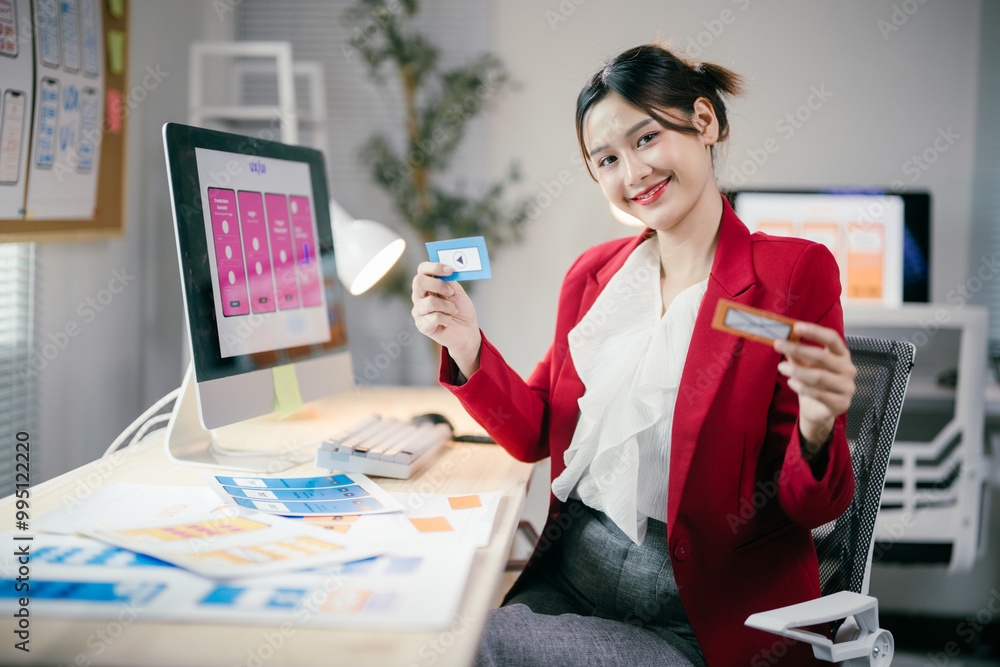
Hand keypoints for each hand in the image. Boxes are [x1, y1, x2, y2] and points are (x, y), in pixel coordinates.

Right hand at [411, 262, 481, 377]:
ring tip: (453, 311)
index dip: (434, 267)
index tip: (450, 270)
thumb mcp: (458, 292)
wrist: (467, 331)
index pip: (422, 269)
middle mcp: (419, 296)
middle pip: (419, 282)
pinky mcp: (422, 325)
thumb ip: (450, 281)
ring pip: (430, 302)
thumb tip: (446, 270)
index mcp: (428, 284)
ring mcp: (418, 311)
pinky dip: (447, 319)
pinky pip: (435, 318)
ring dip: (448, 307)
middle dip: (438, 285)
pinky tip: (448, 322)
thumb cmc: (461, 310)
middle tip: (451, 292)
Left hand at [774, 322, 856, 451]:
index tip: (796, 326)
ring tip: (782, 368)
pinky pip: (817, 393)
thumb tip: (784, 339)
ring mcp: (846, 387)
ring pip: (818, 376)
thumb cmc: (813, 383)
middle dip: (798, 350)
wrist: (818, 410)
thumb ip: (796, 353)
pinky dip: (801, 387)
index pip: (832, 339)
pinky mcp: (841, 403)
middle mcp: (848, 369)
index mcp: (842, 355)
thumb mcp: (804, 365)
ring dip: (796, 371)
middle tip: (778, 345)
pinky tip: (792, 383)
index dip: (815, 331)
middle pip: (822, 356)